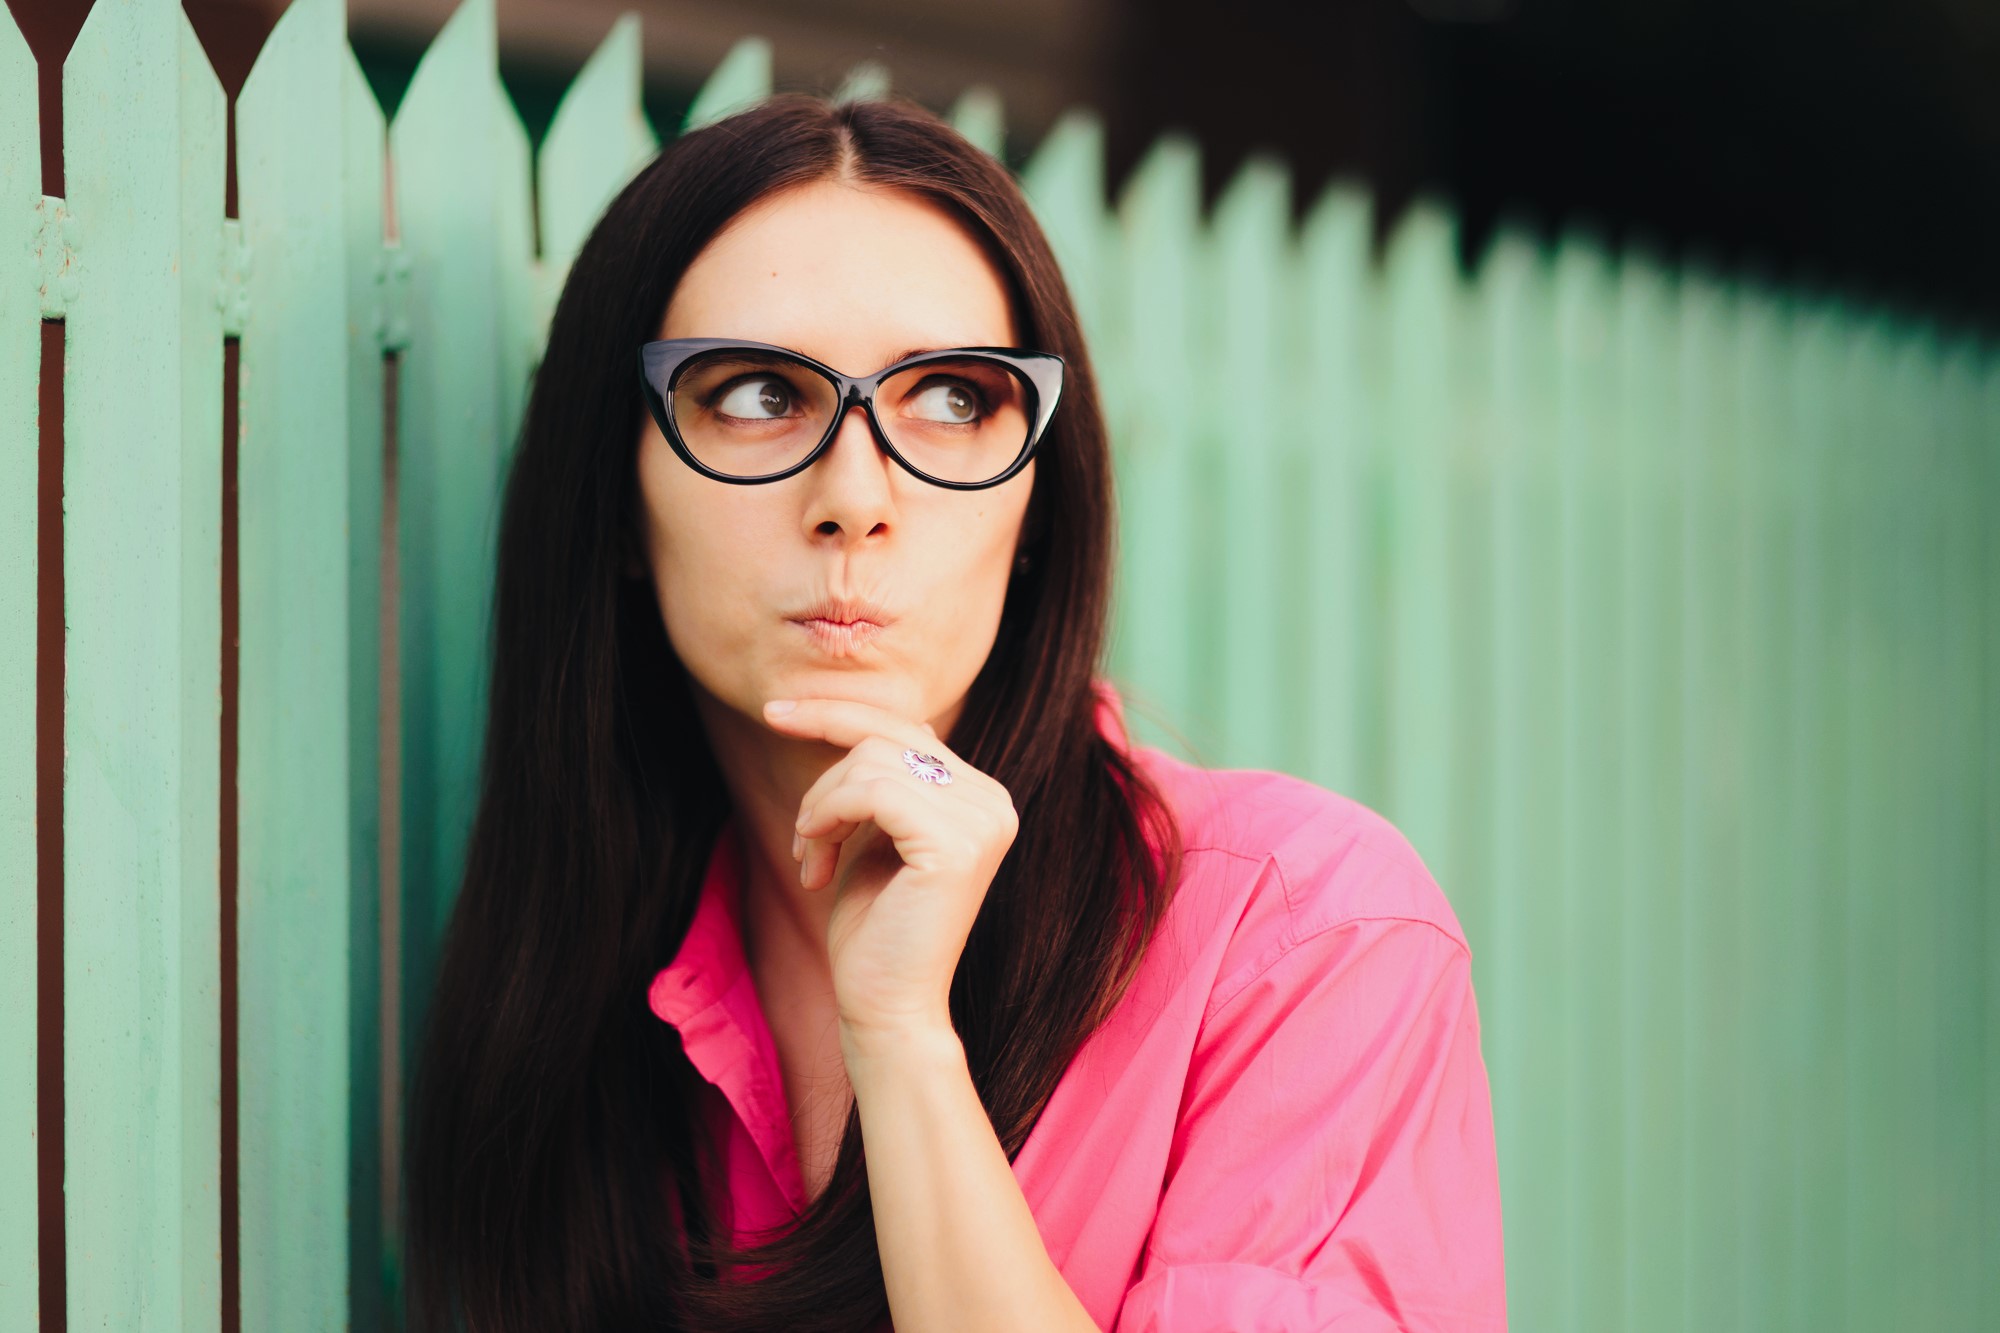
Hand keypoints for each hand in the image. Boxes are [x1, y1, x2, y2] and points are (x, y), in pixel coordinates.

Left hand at [762, 697, 1017, 1039]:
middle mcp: (993, 802)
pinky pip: (870, 790)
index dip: (837, 712)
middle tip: (796, 830)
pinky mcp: (955, 845)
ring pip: (869, 761)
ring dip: (819, 807)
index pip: (908, 727)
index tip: (774, 711)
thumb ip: (884, 783)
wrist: (887, 1009)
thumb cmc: (874, 931)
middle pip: (886, 735)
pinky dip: (826, 817)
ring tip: (810, 859)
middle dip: (822, 770)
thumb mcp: (876, 838)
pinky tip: (816, 862)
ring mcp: (981, 822)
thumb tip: (876, 722)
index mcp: (981, 799)